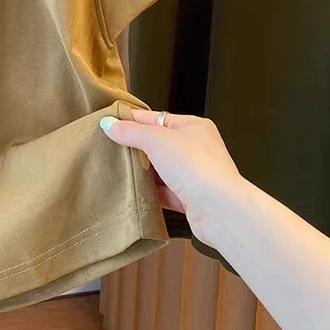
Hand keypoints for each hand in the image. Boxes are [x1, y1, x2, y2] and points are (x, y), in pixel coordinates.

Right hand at [100, 110, 244, 247]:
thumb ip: (131, 132)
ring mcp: (194, 175)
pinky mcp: (190, 199)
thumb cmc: (197, 167)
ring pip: (161, 170)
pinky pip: (165, 192)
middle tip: (111, 148)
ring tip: (119, 171)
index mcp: (193, 127)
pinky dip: (150, 193)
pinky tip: (134, 192)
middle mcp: (196, 149)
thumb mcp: (156, 140)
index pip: (157, 118)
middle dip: (137, 148)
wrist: (219, 210)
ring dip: (143, 172)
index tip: (112, 123)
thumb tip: (109, 124)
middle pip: (158, 144)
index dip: (134, 120)